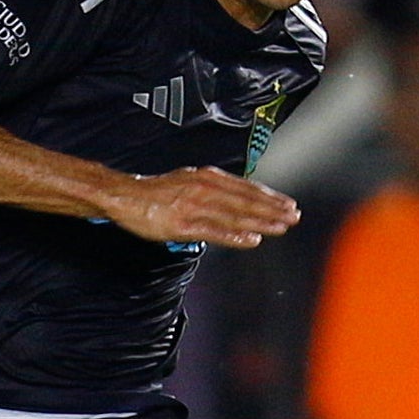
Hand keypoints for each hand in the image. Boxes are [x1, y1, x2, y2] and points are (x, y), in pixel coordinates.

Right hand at [105, 167, 300, 249]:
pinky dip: (236, 236)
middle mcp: (204, 189)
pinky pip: (215, 231)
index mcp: (207, 178)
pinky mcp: (183, 225)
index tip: (288, 204)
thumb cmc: (155, 192)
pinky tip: (252, 240)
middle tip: (294, 217)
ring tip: (281, 228)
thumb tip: (234, 196)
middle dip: (272, 209)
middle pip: (245, 201)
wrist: (125, 196)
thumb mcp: (188, 181)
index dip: (269, 197)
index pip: (245, 188)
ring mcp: (194, 207)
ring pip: (235, 215)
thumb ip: (211, 188)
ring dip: (261, 222)